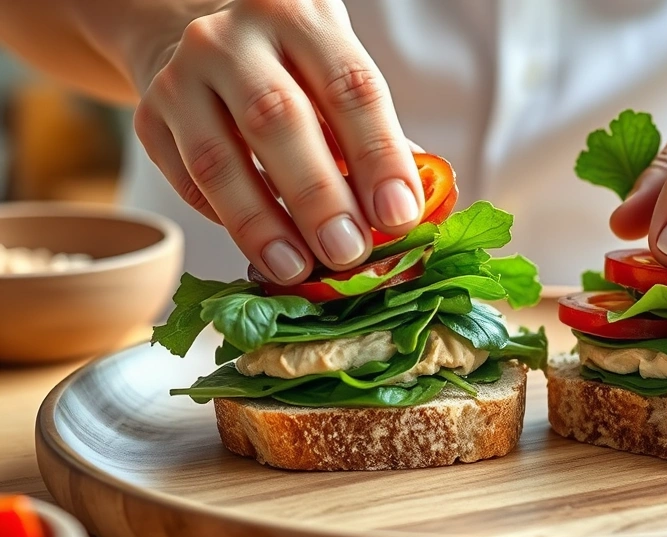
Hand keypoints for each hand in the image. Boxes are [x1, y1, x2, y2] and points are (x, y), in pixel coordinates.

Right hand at [131, 0, 423, 283]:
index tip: (398, 216)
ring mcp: (181, 74)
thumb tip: (404, 214)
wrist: (206, 46)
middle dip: (318, 196)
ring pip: (219, 160)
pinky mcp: (148, 118)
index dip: (378, 156)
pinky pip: (189, 183)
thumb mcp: (337, 79)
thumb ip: (372, 139)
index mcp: (301, 15)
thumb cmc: (296, 74)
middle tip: (349, 252)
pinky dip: (229, 221)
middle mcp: (233, 36)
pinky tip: (263, 247)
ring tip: (298, 269)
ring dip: (263, 225)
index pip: (349, 86)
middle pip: (277, 119)